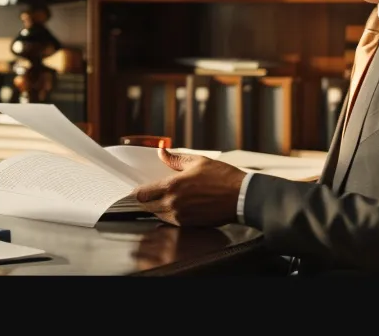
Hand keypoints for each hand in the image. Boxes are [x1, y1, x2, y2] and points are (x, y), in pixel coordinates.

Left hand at [130, 148, 246, 226]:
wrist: (242, 197)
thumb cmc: (223, 178)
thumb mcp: (199, 162)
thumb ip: (176, 159)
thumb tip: (161, 153)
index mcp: (173, 186)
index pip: (142, 193)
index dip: (136, 192)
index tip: (136, 190)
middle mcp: (173, 203)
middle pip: (146, 206)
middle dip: (145, 201)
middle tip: (147, 195)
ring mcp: (181, 216)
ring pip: (157, 215)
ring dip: (156, 208)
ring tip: (162, 200)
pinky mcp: (189, 225)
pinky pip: (170, 222)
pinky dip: (168, 215)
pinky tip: (175, 207)